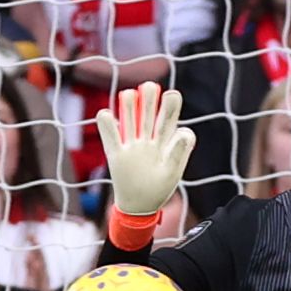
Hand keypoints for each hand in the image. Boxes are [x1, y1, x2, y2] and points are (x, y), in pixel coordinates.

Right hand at [96, 80, 195, 216]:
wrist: (139, 206)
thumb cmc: (159, 187)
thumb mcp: (173, 171)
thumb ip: (179, 152)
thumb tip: (185, 131)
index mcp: (165, 143)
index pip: (168, 121)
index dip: (170, 108)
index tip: (172, 95)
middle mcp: (148, 141)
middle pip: (149, 117)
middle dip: (149, 100)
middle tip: (150, 85)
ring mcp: (131, 147)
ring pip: (130, 122)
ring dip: (128, 107)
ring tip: (129, 93)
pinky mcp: (116, 155)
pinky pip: (110, 138)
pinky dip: (107, 126)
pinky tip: (106, 113)